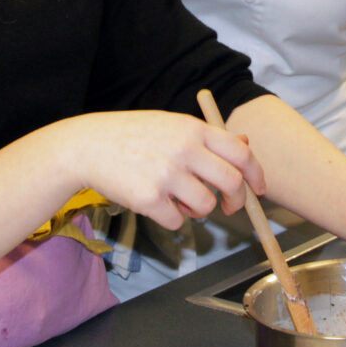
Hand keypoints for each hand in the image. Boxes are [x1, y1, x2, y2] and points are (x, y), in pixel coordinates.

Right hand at [56, 110, 265, 229]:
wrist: (87, 146)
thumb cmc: (133, 135)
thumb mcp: (172, 125)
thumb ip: (208, 136)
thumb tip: (244, 142)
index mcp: (193, 129)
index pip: (241, 153)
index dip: (256, 174)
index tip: (258, 189)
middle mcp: (184, 150)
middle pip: (232, 183)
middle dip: (236, 201)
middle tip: (228, 207)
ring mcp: (166, 175)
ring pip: (206, 206)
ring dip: (200, 210)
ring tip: (182, 201)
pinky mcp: (148, 199)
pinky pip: (177, 221)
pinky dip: (174, 219)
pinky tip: (159, 204)